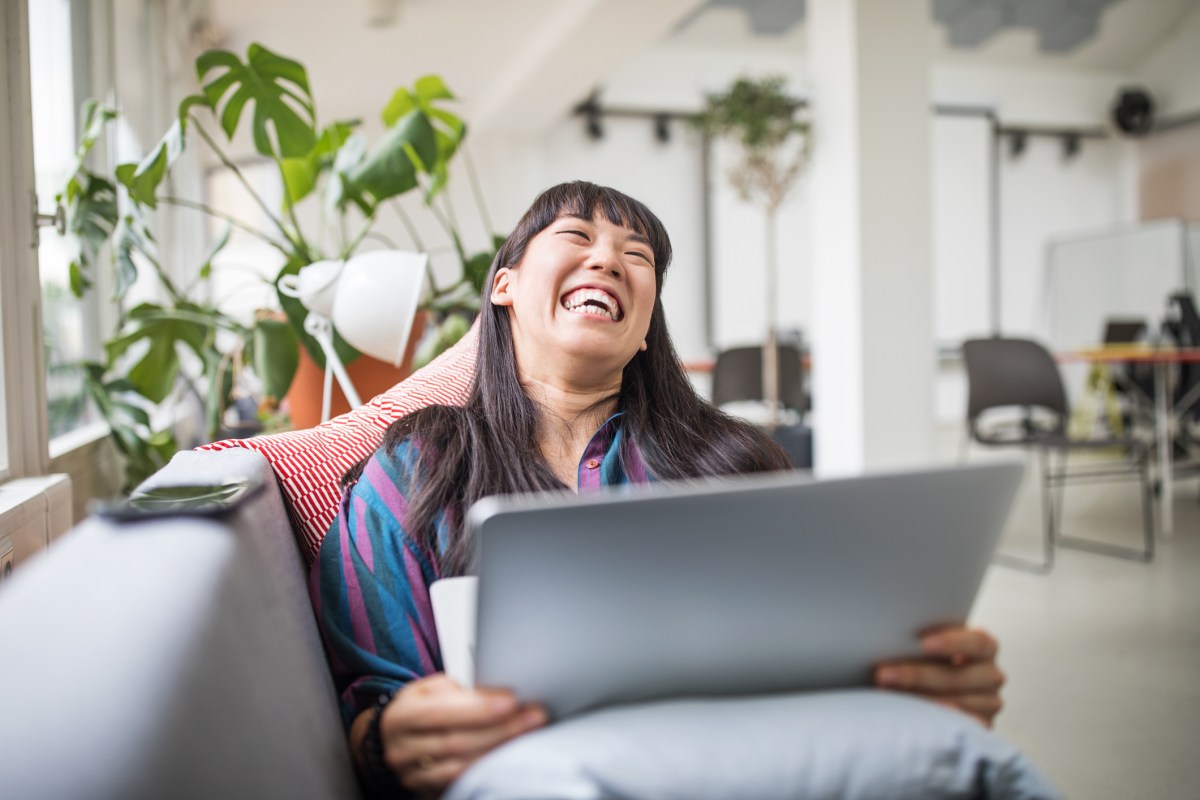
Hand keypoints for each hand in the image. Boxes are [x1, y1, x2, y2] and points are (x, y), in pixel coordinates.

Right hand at [379, 674, 546, 794]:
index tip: (512, 701)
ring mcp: (412, 776)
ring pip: (461, 767)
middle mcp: (401, 750)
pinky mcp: (427, 792)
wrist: (397, 738)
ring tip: (528, 735)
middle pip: (456, 742)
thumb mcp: (433, 690)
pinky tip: (509, 757)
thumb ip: (462, 693)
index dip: (478, 709)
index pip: (441, 713)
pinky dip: (487, 769)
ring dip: (499, 751)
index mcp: (400, 717)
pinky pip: (461, 783)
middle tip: (534, 717)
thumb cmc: (421, 708)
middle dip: (500, 729)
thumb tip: (500, 697)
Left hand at [874, 626, 1005, 726]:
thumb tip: (890, 635)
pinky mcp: (980, 727)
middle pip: (958, 677)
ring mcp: (988, 704)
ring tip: (887, 696)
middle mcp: (991, 675)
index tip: (923, 643)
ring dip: (918, 700)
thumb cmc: (929, 659)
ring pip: (956, 704)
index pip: (977, 642)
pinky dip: (934, 721)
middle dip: (917, 675)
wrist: (934, 688)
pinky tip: (913, 717)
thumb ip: (920, 640)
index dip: (952, 642)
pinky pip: (959, 727)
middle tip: (883, 673)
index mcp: (985, 647)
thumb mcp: (930, 645)